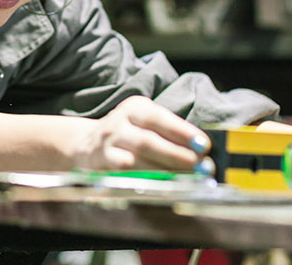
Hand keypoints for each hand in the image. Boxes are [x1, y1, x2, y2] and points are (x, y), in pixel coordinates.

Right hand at [71, 96, 213, 172]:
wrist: (86, 143)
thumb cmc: (128, 135)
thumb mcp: (145, 123)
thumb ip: (170, 133)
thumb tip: (201, 150)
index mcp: (135, 108)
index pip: (160, 118)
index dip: (183, 132)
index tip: (205, 145)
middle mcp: (119, 122)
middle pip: (149, 140)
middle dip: (177, 155)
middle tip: (200, 167)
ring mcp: (108, 143)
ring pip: (137, 159)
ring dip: (164, 170)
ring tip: (187, 178)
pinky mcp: (101, 162)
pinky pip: (124, 173)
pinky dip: (144, 178)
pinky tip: (161, 185)